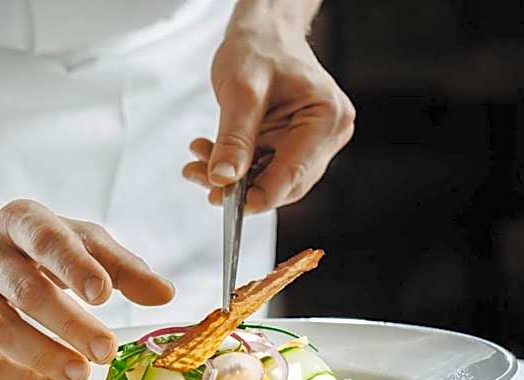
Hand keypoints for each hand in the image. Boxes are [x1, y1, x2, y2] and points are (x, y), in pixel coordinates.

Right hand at [0, 200, 174, 379]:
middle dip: (69, 325)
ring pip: (0, 329)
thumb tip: (165, 294)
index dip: (74, 267)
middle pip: (26, 292)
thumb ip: (120, 265)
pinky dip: (17, 375)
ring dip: (42, 356)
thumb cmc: (31, 245)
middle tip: (105, 351)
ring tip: (80, 374)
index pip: (46, 240)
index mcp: (22, 222)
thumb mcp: (76, 239)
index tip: (105, 294)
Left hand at [183, 17, 354, 211]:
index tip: (226, 204)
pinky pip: (263, 167)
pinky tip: (208, 154)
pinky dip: (235, 166)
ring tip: (197, 162)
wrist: (262, 31)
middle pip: (284, 182)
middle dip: (240, 186)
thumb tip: (223, 180)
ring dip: (232, 178)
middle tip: (201, 177)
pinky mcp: (293, 144)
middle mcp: (327, 134)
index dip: (260, 196)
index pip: (294, 174)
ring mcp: (312, 141)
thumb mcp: (241, 90)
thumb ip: (233, 138)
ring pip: (270, 178)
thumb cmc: (260, 47)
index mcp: (327, 117)